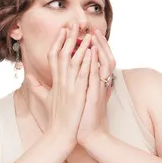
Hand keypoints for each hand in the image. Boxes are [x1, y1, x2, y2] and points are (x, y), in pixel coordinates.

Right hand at [25, 23, 92, 144]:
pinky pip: (83, 73)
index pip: (54, 56)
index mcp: (55, 81)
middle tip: (73, 23)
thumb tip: (29, 77)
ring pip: (74, 61)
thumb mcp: (44, 100)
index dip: (58, 42)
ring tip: (86, 33)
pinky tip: (91, 51)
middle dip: (68, 37)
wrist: (60, 134)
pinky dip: (87, 61)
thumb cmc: (55, 118)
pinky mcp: (78, 93)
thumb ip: (36, 87)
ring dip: (80, 45)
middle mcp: (61, 81)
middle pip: (63, 53)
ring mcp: (69, 86)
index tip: (62, 30)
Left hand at [77, 29, 116, 146]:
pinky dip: (95, 63)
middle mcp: (98, 83)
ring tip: (93, 35)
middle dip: (98, 42)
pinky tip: (92, 52)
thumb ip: (69, 86)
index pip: (96, 60)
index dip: (93, 46)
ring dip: (99, 48)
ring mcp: (98, 88)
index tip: (86, 33)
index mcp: (93, 82)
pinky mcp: (96, 95)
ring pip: (103, 63)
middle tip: (93, 28)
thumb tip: (58, 78)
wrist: (88, 134)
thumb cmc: (81, 118)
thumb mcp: (76, 99)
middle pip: (102, 58)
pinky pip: (97, 76)